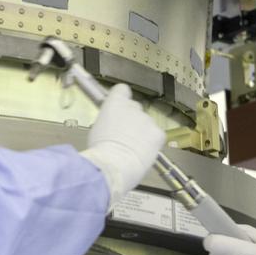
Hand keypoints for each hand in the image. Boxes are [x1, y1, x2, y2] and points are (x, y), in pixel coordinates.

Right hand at [80, 84, 165, 206]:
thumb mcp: (96, 129)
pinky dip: (152, 143)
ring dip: (142, 133)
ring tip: (133, 149)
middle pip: (135, 108)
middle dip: (132, 120)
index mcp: (115, 103)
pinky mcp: (159, 133)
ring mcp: (148, 120)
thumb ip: (109, 120)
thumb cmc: (100, 150)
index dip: (121, 98)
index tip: (119, 108)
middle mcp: (133, 107)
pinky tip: (143, 152)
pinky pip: (156, 136)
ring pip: (146, 124)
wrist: (114, 165)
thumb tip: (113, 124)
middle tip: (124, 136)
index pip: (121, 89)